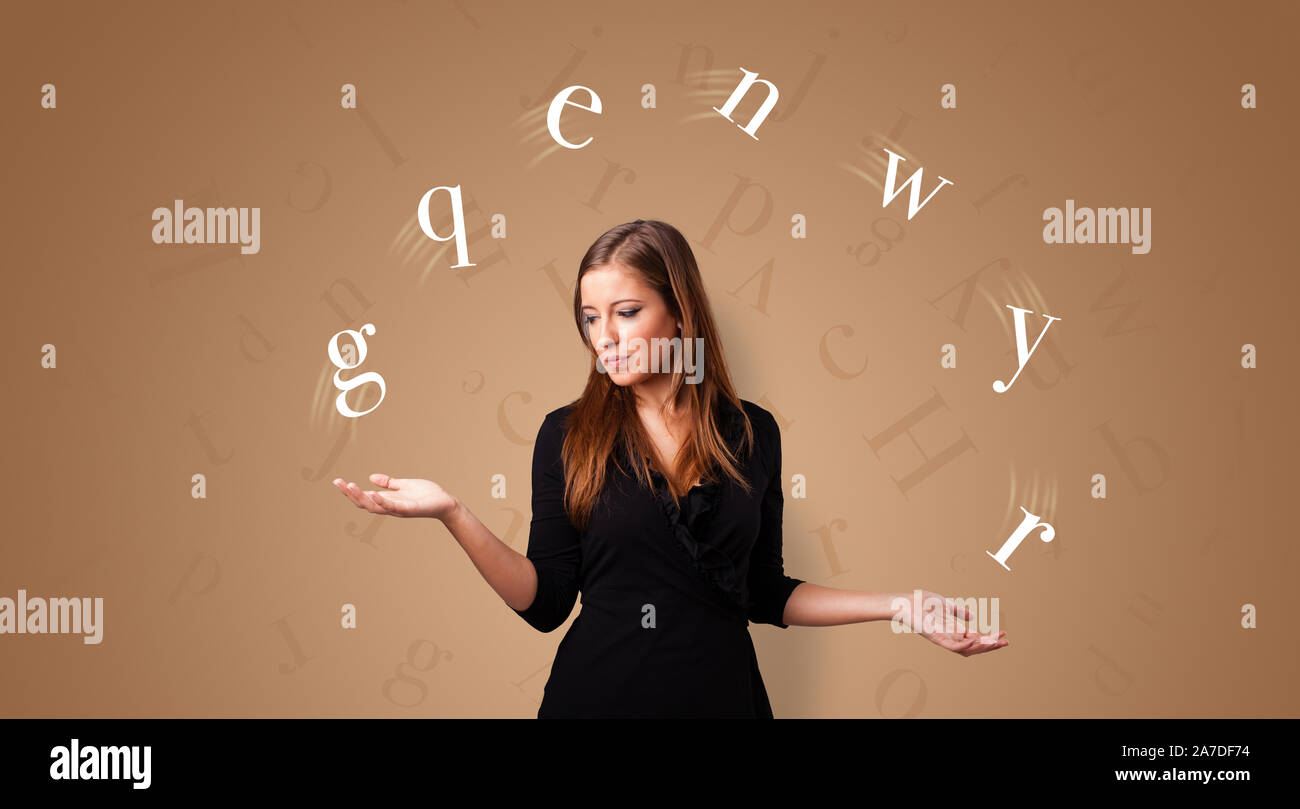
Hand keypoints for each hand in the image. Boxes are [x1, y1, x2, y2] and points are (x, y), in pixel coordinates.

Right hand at [331, 474, 457, 519]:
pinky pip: (393, 507)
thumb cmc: (427, 495)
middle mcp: (390, 506)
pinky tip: (374, 494)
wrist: (445, 503)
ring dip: (361, 497)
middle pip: (364, 503)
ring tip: (350, 486)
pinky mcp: (409, 509)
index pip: (364, 497)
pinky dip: (382, 502)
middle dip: (350, 494)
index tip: (337, 481)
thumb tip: (371, 477)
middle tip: (338, 483)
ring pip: (375, 506)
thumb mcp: (404, 485)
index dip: (350, 491)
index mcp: (387, 500)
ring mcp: (399, 509)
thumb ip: (389, 483)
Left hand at [895, 590, 1008, 656]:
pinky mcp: (935, 637)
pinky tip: (974, 640)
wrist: (906, 602)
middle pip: (974, 646)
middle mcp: (950, 637)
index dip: (990, 637)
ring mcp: (943, 638)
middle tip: (1006, 642)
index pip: (976, 638)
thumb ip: (959, 611)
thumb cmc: (922, 603)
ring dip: (981, 647)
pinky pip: (951, 646)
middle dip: (990, 645)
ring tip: (995, 643)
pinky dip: (963, 645)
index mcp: (954, 630)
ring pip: (966, 649)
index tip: (1003, 634)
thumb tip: (972, 617)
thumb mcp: (946, 604)